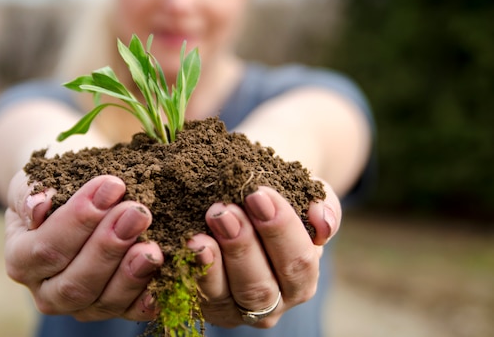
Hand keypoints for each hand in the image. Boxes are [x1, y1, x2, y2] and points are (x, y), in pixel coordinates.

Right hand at [4, 170, 163, 321]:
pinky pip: (132, 311)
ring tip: (153, 247)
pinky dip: (151, 296)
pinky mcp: (115, 309)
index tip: (112, 186)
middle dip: (108, 247)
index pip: (48, 248)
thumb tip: (40, 205)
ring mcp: (82, 306)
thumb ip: (29, 191)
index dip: (79, 220)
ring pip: (104, 302)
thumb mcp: (33, 179)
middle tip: (137, 213)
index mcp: (22, 259)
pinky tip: (167, 275)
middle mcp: (47, 292)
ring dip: (131, 274)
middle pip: (75, 283)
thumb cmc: (53, 185)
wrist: (73, 197)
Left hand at [186, 180, 340, 327]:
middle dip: (242, 247)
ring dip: (211, 264)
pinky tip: (178, 249)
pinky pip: (190, 295)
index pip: (297, 261)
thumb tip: (322, 222)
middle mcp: (271, 302)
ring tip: (198, 233)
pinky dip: (184, 274)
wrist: (247, 195)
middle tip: (223, 211)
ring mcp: (233, 308)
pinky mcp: (201, 305)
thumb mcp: (305, 194)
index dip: (280, 229)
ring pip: (225, 295)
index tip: (258, 193)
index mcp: (301, 279)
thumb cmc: (279, 195)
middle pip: (260, 285)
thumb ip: (322, 207)